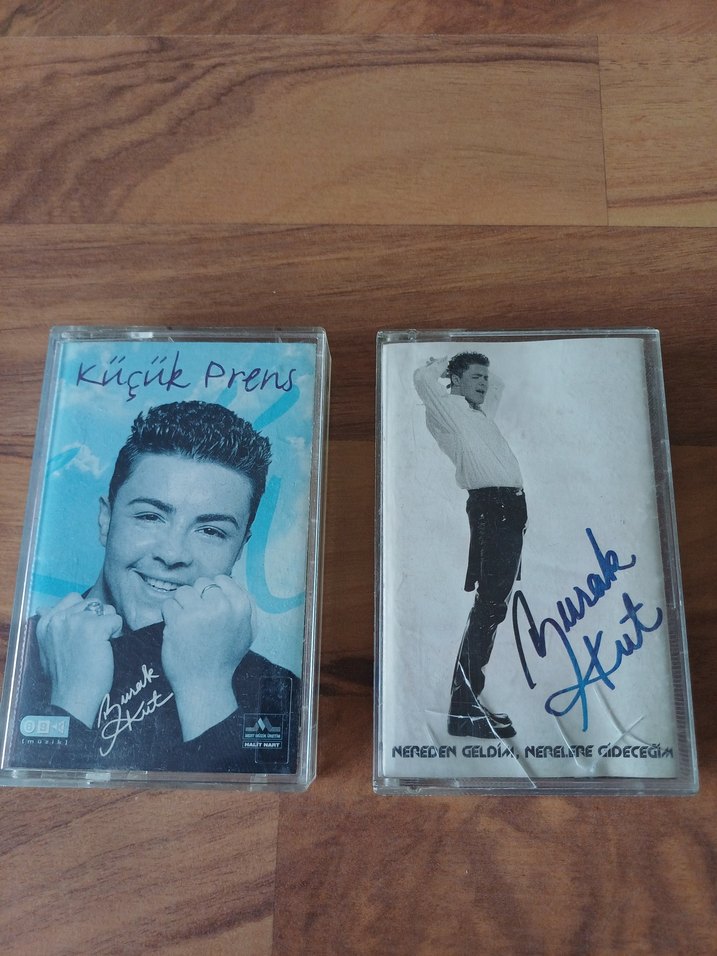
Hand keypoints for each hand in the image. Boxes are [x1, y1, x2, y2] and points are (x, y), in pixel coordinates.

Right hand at [36, 593, 121, 727]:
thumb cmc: (65, 677)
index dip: (86, 613)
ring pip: (107, 609)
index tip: (84, 633)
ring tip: (100, 646)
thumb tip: (42, 608)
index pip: (74, 598)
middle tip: (94, 643)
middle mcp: (60, 618)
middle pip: (93, 603)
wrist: (72, 697)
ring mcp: (77, 621)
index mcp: (46, 622)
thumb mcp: (48, 647)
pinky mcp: (94, 628)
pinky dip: (117, 633)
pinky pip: (116, 620)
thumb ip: (52, 627)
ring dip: (109, 625)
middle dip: (99, 619)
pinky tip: (107, 649)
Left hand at [161, 575, 254, 740]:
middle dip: (196, 598)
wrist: (206, 684)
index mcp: (241, 606)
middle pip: (201, 583)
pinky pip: (168, 604)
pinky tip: (177, 630)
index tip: (209, 609)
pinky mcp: (179, 621)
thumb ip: (247, 605)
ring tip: (186, 624)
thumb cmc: (226, 657)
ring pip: (182, 591)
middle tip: (197, 619)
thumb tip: (234, 581)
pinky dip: (169, 616)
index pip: (221, 579)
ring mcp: (200, 613)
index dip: (211, 593)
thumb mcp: (248, 631)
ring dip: (181, 606)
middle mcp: (222, 606)